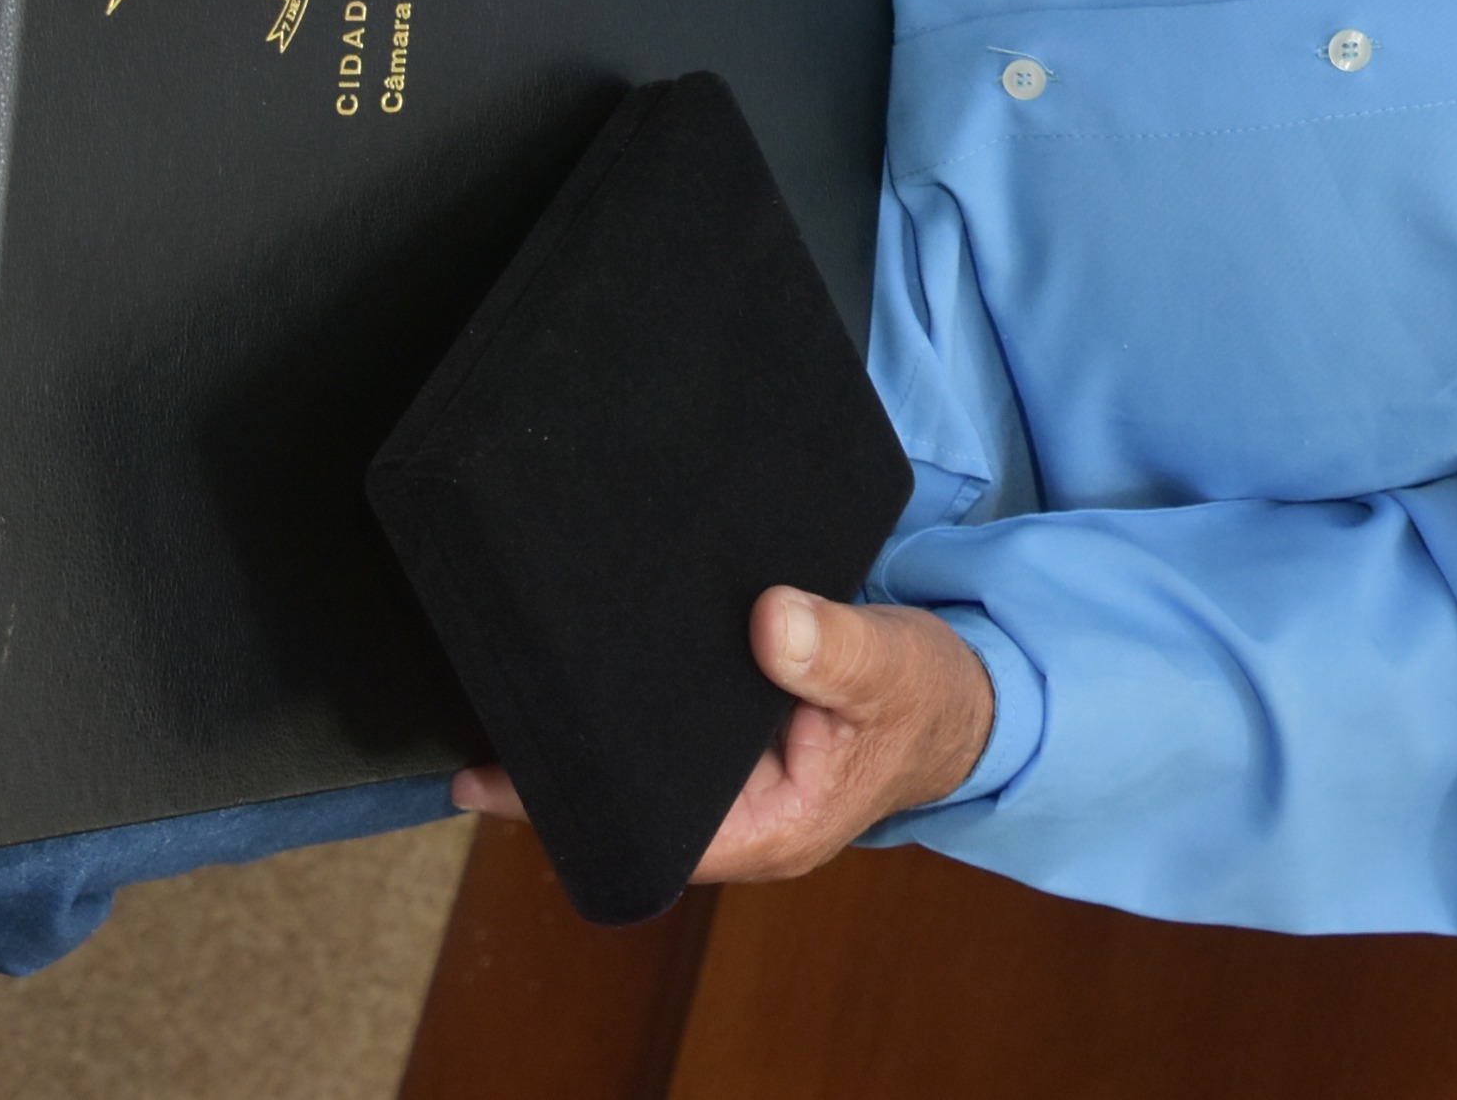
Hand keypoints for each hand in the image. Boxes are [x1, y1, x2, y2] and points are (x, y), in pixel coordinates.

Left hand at [451, 588, 995, 883]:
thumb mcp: (892, 666)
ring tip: (521, 677)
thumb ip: (832, 649)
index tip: (490, 774)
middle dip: (563, 769)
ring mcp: (732, 794)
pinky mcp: (730, 755)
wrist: (966, 700)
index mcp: (771, 830)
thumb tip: (769, 621)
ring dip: (593, 738)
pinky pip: (666, 744)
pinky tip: (590, 668)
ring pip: (643, 776)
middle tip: (491, 700)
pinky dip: (629, 712)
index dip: (569, 806)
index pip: (648, 834)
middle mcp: (740, 825)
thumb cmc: (931, 696)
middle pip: (629, 809)